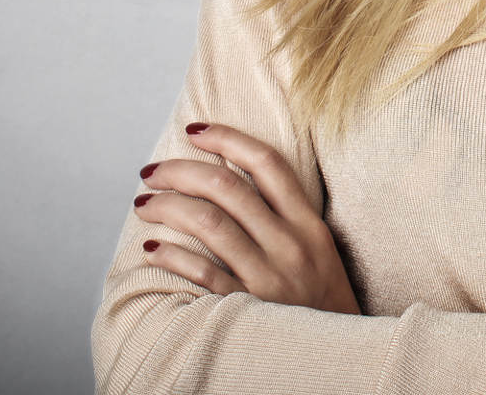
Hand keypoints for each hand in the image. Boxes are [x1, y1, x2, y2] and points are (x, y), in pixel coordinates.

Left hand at [133, 120, 361, 314]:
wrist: (341, 355)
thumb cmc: (322, 299)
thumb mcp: (320, 249)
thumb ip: (286, 216)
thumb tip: (232, 179)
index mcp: (308, 223)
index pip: (266, 163)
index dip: (228, 139)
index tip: (195, 130)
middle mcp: (290, 245)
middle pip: (227, 188)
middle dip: (181, 171)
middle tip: (153, 171)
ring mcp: (269, 277)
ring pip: (208, 223)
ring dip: (167, 207)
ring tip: (144, 203)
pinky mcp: (249, 308)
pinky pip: (203, 274)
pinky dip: (172, 256)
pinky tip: (152, 249)